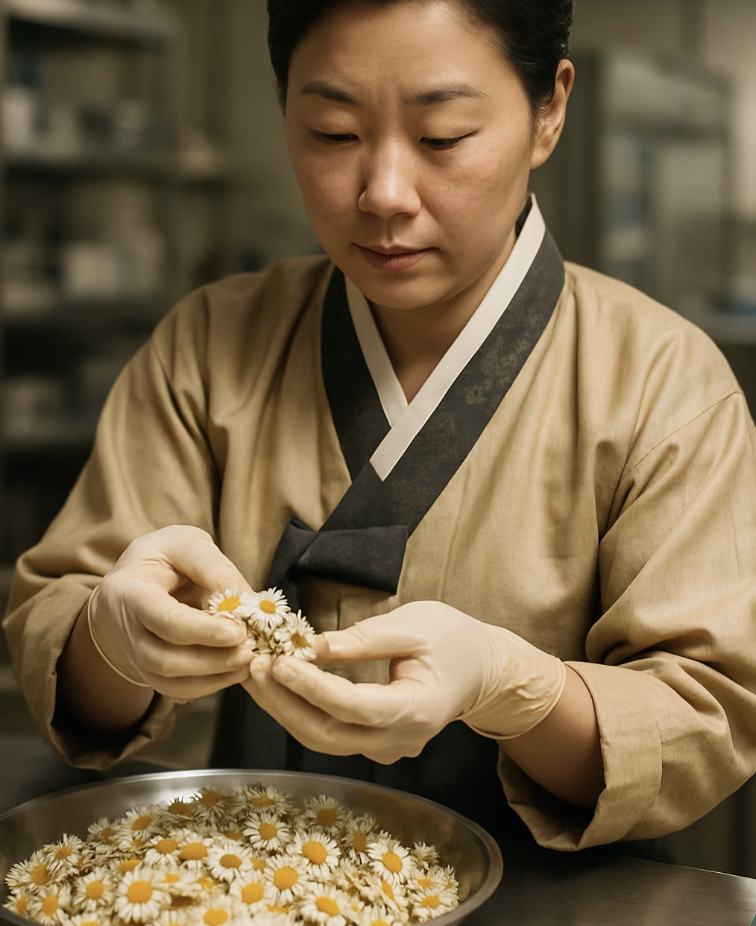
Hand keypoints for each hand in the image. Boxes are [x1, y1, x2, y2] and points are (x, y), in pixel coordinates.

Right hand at [88, 525, 254, 700]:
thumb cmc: (164, 558)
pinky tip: (236, 669)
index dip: (201, 630)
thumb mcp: (185, 544)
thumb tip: (247, 601)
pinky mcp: (151, 672)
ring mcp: (136, 657)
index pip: (162, 618)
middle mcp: (127, 630)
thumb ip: (213, 567)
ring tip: (249, 659)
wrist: (136, 579)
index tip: (237, 632)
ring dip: (215, 675)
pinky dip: (211, 685)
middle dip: (211, 659)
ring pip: (171, 681)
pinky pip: (178, 690)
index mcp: (129, 591)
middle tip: (250, 649)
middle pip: (164, 659)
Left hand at [242, 600, 565, 763]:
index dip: (313, 688)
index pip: (355, 706)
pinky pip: (331, 734)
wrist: (482, 669)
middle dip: (286, 702)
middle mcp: (400, 740)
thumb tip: (311, 647)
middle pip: (330, 734)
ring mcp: (388, 749)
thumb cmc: (453, 638)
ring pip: (325, 740)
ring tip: (257, 674)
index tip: (279, 662)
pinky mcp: (375, 744)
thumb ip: (363, 639)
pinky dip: (302, 712)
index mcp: (417, 710)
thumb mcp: (414, 624)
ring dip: (286, 709)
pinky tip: (279, 687)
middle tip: (255, 667)